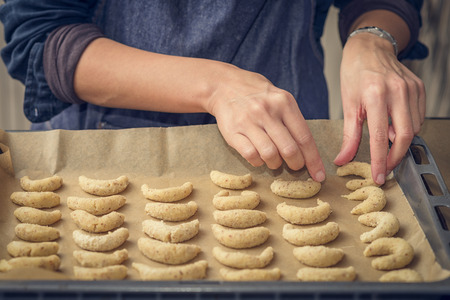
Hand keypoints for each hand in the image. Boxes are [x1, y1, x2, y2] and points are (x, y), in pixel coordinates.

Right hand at [208, 66, 325, 181]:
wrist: (224, 86)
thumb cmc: (257, 95)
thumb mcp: (279, 98)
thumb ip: (293, 120)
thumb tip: (308, 150)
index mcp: (284, 102)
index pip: (304, 137)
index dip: (313, 159)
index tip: (319, 175)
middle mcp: (267, 111)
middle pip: (289, 149)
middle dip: (296, 164)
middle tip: (295, 166)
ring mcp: (249, 122)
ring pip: (270, 155)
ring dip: (276, 164)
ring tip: (275, 160)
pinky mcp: (233, 132)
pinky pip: (251, 155)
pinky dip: (258, 161)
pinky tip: (259, 157)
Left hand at [334, 33, 425, 183]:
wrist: (369, 48)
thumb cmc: (355, 74)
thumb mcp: (347, 104)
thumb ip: (348, 135)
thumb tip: (342, 159)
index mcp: (375, 95)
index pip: (379, 137)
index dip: (379, 160)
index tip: (379, 176)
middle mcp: (396, 91)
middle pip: (405, 135)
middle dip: (396, 157)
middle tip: (385, 167)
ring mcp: (411, 88)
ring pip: (414, 127)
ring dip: (401, 142)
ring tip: (386, 145)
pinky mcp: (419, 87)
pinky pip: (419, 116)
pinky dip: (409, 127)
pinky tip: (395, 127)